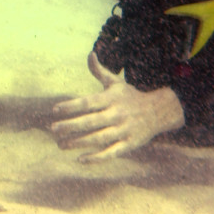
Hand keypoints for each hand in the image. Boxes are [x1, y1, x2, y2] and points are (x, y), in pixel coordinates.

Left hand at [49, 52, 184, 160]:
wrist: (159, 111)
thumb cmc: (131, 96)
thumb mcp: (116, 82)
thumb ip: (100, 71)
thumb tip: (90, 54)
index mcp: (111, 99)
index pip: (88, 102)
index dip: (71, 106)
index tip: (55, 110)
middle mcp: (117, 114)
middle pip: (91, 122)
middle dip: (70, 126)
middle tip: (53, 129)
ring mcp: (124, 130)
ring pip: (99, 139)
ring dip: (78, 143)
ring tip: (60, 145)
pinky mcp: (129, 145)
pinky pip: (111, 153)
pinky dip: (96, 158)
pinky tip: (80, 159)